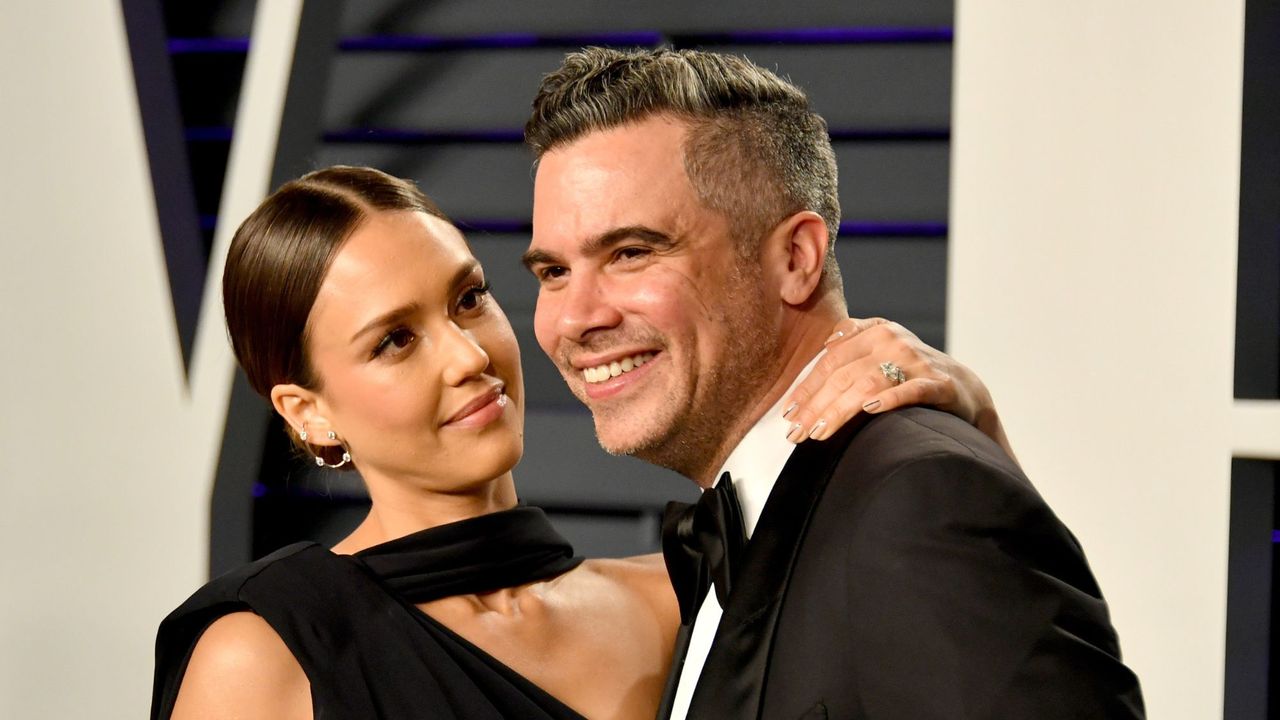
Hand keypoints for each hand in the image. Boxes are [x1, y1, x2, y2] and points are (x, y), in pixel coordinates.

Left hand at [784, 318, 1015, 461]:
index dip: (807, 386)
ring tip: (818, 432)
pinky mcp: (939, 385)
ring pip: (868, 384)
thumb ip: (854, 345)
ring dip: (839, 410)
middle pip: (844, 375)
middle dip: (816, 405)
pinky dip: (889, 399)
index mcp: (876, 332)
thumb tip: (821, 350)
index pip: (831, 360)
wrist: (966, 388)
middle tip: (795, 432)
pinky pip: (911, 390)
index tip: (788, 412)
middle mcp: (894, 342)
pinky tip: (869, 410)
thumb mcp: (883, 350)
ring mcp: (918, 362)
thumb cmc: (913, 373)